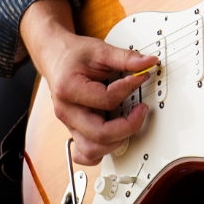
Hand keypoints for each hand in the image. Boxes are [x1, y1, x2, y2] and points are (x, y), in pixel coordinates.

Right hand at [21, 0, 156, 164]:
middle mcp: (67, 111)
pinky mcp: (74, 130)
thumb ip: (125, 58)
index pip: (106, 100)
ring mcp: (69, 124)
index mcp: (69, 89)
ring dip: (117, 141)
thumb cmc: (73, 54)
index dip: (129, 88)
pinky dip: (102, 151)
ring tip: (130, 122)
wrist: (55, 56)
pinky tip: (114, 137)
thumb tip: (148, 63)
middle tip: (141, 109)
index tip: (141, 77)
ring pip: (92, 151)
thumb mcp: (100, 50)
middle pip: (100, 134)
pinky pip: (86, 154)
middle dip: (128, 125)